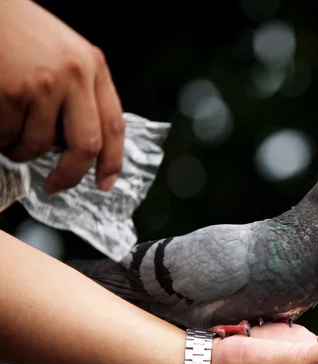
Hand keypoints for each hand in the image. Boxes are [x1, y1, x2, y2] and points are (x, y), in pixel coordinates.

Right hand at [0, 0, 124, 194]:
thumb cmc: (20, 32)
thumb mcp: (65, 54)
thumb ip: (80, 93)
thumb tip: (83, 146)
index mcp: (93, 67)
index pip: (114, 125)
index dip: (112, 161)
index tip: (105, 183)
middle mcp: (75, 76)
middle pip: (86, 145)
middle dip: (71, 174)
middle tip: (57, 186)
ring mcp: (43, 84)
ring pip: (38, 145)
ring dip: (21, 150)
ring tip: (10, 131)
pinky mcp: (10, 92)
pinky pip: (7, 136)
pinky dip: (1, 139)